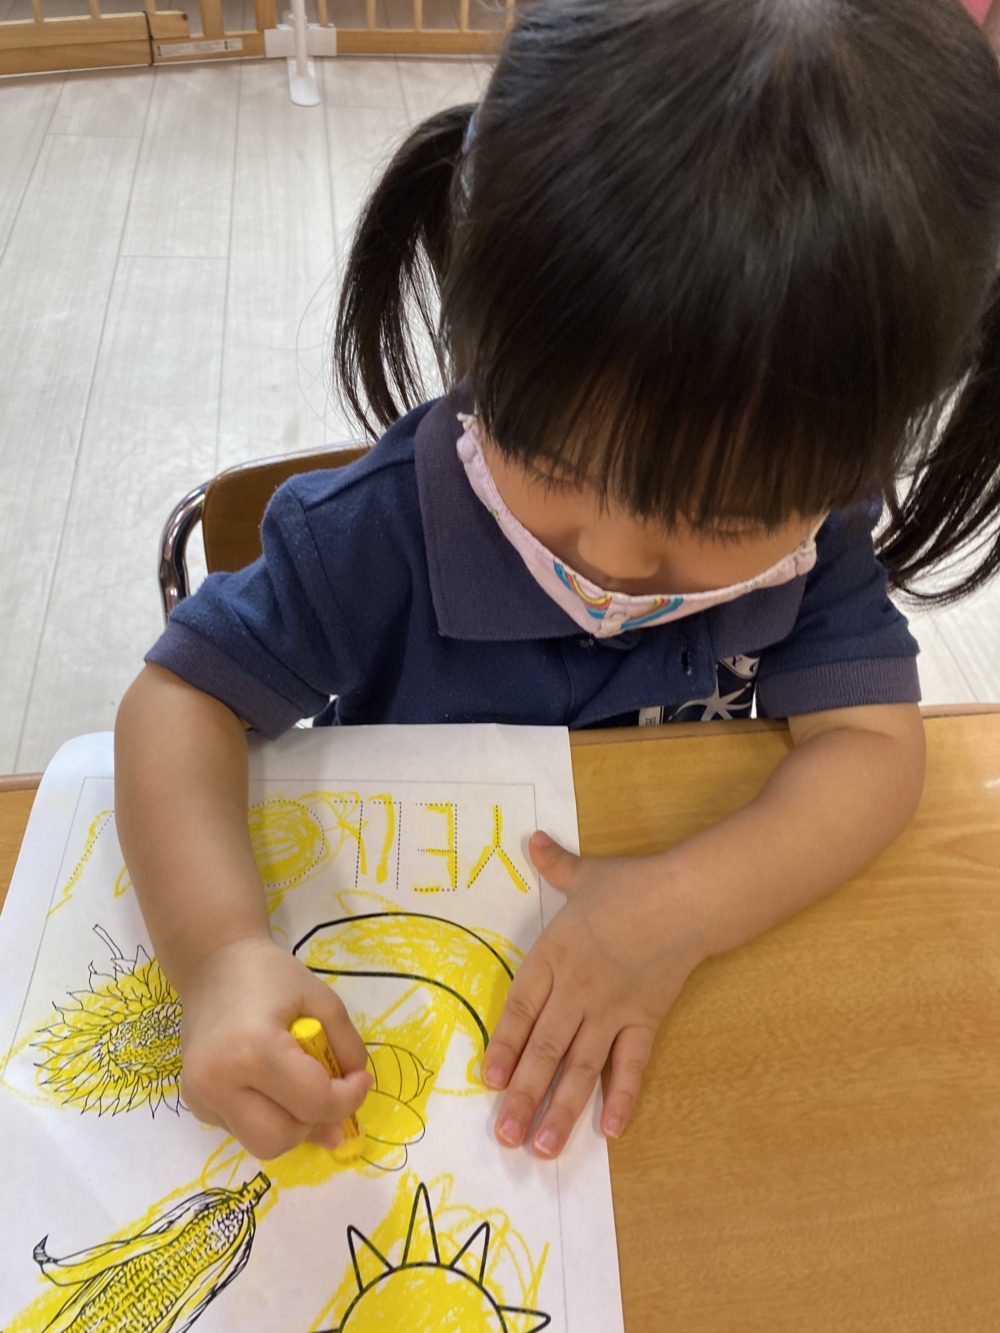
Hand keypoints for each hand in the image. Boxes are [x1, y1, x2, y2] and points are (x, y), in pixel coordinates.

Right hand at [178, 935, 370, 1158]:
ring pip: (262, 1144)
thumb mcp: (322, 1000)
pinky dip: (269, 1117)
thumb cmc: (270, 976)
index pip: (312, 1102)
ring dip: (293, 1126)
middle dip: (316, 1121)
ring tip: (300, 1088)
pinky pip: (243, 1130)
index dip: (348, 1098)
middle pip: (282, 1138)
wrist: (213, 965)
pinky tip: (271, 1084)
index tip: (360, 1080)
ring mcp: (201, 1097)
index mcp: (253, 1050)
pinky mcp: (196, 1104)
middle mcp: (218, 1082)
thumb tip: (354, 1094)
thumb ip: (346, 1047)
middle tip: (329, 1091)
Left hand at [483, 832, 706, 1158]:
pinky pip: (631, 1064)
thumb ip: (554, 865)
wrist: (688, 897)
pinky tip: (611, 1131)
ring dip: (562, 1109)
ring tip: (543, 1148)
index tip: (488, 1079)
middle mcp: (578, 989)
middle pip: (545, 1049)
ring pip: (582, 1066)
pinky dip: (623, 1096)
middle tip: (504, 1137)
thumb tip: (531, 840)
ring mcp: (612, 1009)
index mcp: (555, 955)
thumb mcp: (585, 874)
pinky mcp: (645, 1020)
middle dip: (523, 1095)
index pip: (521, 1008)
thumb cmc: (632, 886)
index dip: (504, 1046)